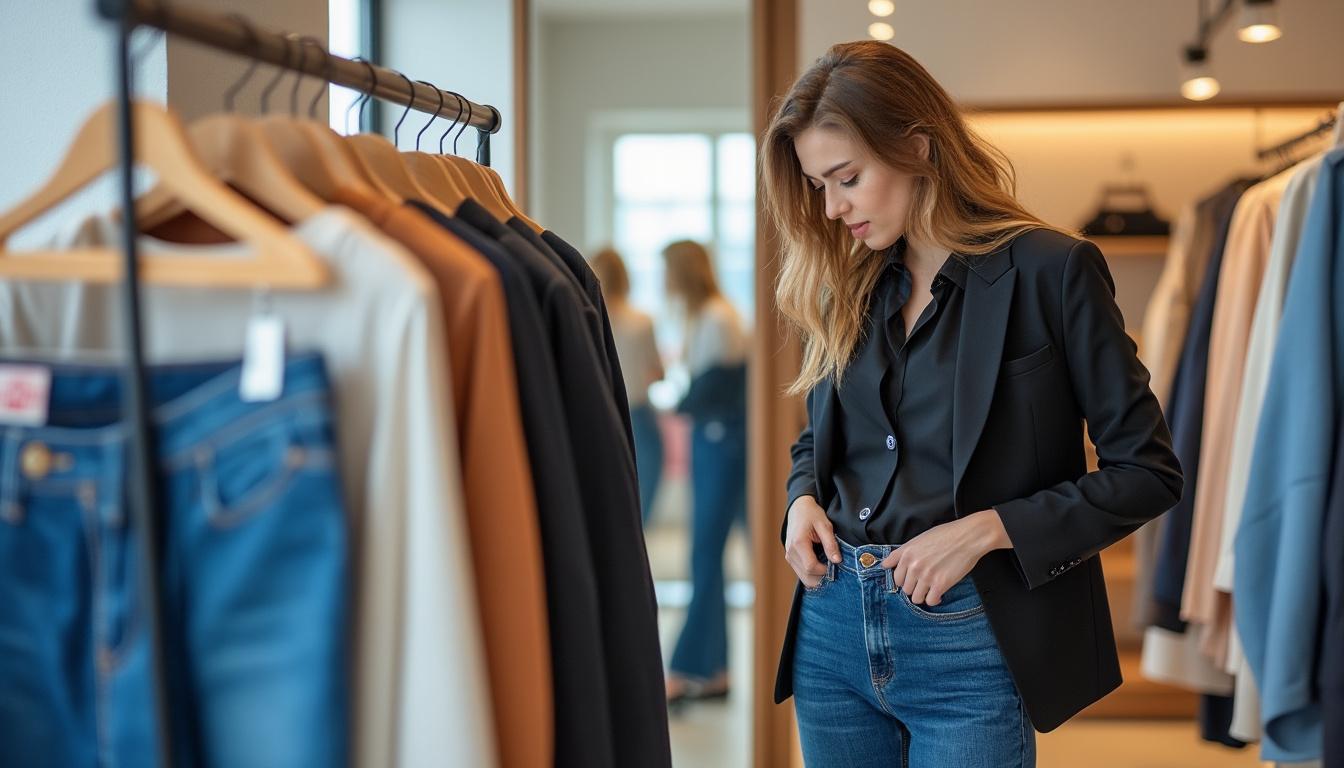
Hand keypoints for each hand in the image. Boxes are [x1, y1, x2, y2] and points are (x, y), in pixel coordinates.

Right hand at [783, 495, 839, 588]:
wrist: (798, 509)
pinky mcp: (790, 558)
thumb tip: (837, 561)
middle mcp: (790, 552)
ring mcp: (789, 556)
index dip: (825, 570)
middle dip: (822, 577)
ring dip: (817, 576)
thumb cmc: (812, 515)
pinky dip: (812, 574)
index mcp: (798, 543)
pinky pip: (802, 573)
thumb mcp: (825, 525)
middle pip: (807, 577)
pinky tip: (820, 564)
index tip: (835, 564)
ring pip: (804, 578)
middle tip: (833, 568)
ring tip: (827, 565)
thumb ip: (831, 544)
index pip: (811, 567)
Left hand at [882, 510, 1010, 604]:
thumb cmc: (946, 535)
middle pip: (905, 588)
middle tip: (924, 584)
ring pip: (915, 597)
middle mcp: (913, 565)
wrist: (968, 537)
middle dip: (914, 587)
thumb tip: (886, 564)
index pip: (895, 577)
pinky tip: (939, 594)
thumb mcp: (919, 539)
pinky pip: (930, 601)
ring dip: (923, 595)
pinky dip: (934, 600)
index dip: (903, 580)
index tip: (910, 580)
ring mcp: (926, 576)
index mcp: (906, 553)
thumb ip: (902, 553)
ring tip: (930, 589)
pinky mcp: (940, 584)